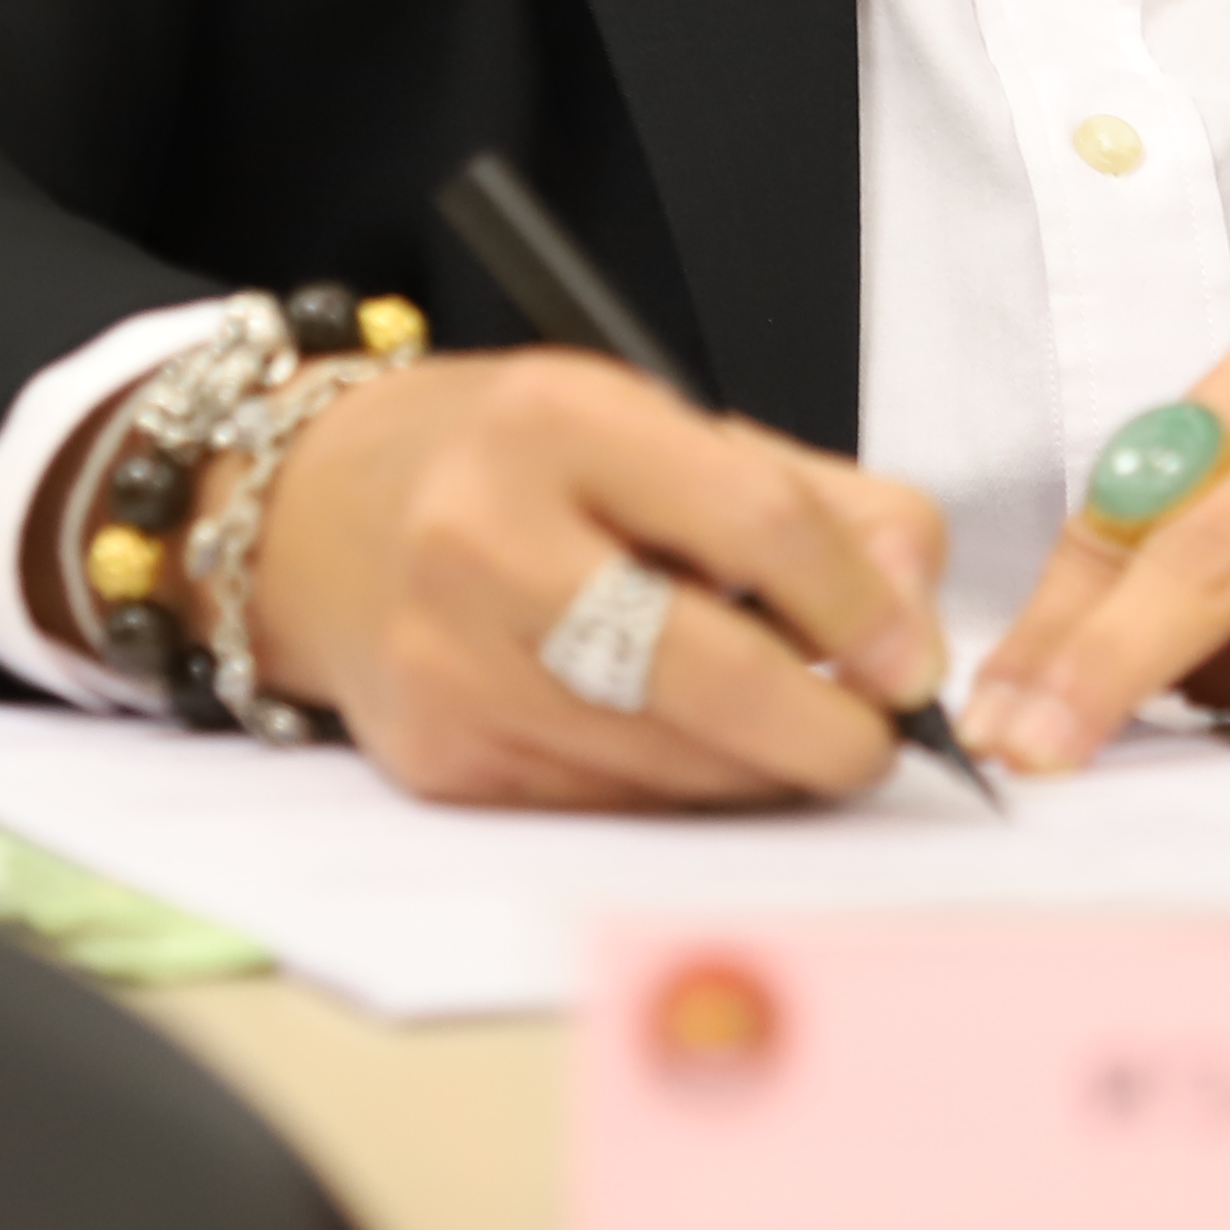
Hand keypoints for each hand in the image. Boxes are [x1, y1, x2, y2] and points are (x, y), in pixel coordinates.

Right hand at [227, 353, 950, 810]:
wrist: (314, 516)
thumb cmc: (514, 465)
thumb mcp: (662, 424)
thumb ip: (818, 501)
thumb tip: (915, 612)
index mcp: (560, 423)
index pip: (760, 525)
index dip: (863, 609)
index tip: (912, 661)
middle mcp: (487, 540)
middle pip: (713, 671)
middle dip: (827, 729)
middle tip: (876, 740)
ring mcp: (454, 663)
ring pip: (670, 763)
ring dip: (764, 772)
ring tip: (798, 741)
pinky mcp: (441, 760)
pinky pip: (609, 807)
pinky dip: (681, 795)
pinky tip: (700, 755)